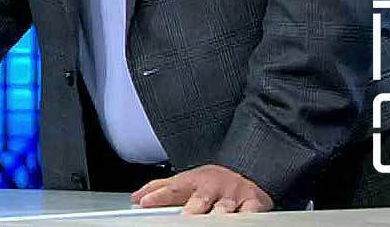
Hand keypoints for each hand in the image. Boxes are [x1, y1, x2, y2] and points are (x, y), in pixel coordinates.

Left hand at [132, 164, 273, 214]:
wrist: (247, 169)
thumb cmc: (211, 182)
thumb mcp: (186, 180)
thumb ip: (161, 188)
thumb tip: (136, 197)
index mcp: (193, 181)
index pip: (172, 189)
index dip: (158, 196)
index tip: (144, 202)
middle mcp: (212, 188)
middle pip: (199, 200)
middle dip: (191, 210)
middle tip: (184, 217)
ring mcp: (232, 196)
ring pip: (225, 208)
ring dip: (218, 214)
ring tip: (212, 220)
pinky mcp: (253, 202)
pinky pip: (250, 212)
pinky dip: (245, 216)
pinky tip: (239, 220)